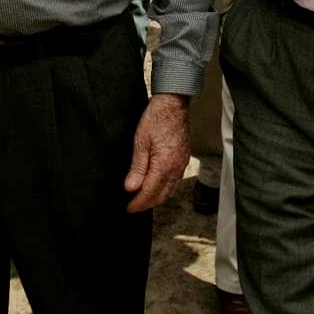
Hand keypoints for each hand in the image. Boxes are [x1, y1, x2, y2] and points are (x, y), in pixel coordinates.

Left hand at [123, 93, 188, 211]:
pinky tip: (157, 185)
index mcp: (164, 166)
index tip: (129, 208)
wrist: (173, 105)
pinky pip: (176, 181)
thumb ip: (137, 168)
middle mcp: (176, 169)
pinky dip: (165, 188)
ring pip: (170, 190)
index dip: (138, 203)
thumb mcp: (140, 143)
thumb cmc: (156, 119)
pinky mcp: (184, 159)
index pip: (150, 193)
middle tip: (134, 206)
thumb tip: (131, 188)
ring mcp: (182, 164)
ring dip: (157, 197)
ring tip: (143, 198)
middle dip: (147, 204)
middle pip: (162, 196)